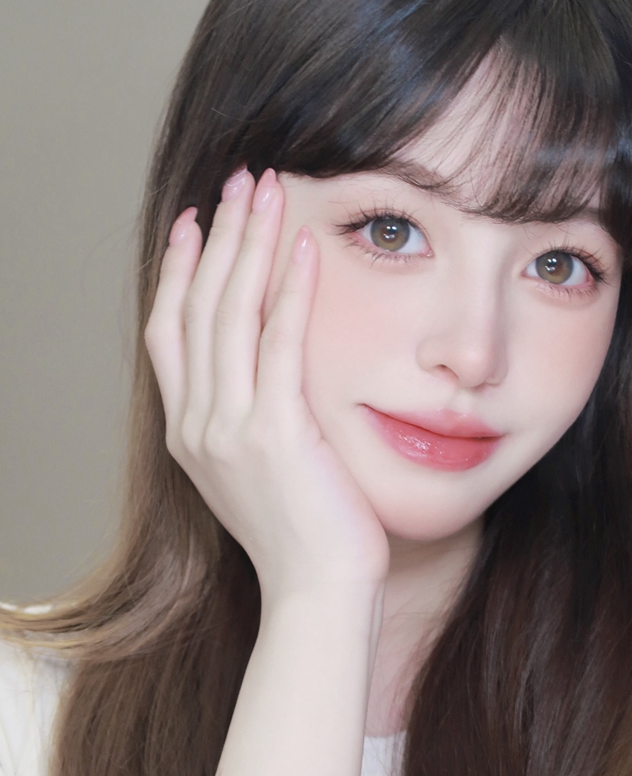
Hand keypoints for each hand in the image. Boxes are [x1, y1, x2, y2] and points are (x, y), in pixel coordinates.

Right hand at [144, 167, 389, 607]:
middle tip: (239, 183)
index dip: (180, 272)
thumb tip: (267, 371)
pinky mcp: (275, 435)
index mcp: (187, 433)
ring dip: (249, 247)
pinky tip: (302, 251)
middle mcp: (196, 426)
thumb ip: (248, 418)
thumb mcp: (257, 471)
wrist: (317, 592)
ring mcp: (229, 430)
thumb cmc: (302, 534)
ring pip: (230, 316)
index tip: (197, 223)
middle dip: (218, 239)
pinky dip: (289, 294)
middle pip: (197, 309)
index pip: (170, 333)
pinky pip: (279, 347)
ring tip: (268, 193)